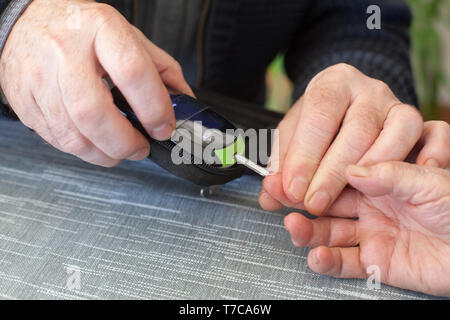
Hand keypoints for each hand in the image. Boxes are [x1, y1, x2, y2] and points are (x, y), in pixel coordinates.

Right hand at [0, 0, 192, 166]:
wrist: (30, 22)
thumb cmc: (82, 29)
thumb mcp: (129, 36)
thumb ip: (162, 70)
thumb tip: (185, 104)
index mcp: (101, 30)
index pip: (133, 73)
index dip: (154, 108)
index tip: (163, 127)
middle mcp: (66, 53)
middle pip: (95, 113)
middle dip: (124, 143)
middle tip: (140, 148)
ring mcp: (41, 78)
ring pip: (73, 136)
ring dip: (105, 154)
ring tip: (119, 149)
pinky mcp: (25, 102)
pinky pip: (57, 140)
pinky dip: (83, 149)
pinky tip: (94, 140)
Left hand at [259, 63, 432, 213]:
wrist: (347, 105)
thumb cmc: (319, 124)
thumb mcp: (293, 139)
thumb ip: (281, 166)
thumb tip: (270, 195)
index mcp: (332, 85)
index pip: (318, 117)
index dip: (304, 157)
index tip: (292, 189)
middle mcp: (368, 90)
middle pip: (356, 130)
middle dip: (333, 173)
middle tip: (314, 202)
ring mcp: (396, 104)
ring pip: (398, 131)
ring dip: (373, 169)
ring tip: (352, 196)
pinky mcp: (418, 121)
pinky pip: (434, 134)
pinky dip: (429, 154)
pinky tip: (404, 176)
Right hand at [284, 162, 449, 296]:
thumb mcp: (431, 182)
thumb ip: (391, 174)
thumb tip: (351, 169)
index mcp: (382, 180)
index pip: (339, 174)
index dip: (314, 172)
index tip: (292, 170)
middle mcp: (372, 205)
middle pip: (327, 202)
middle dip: (300, 198)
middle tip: (275, 195)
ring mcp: (371, 234)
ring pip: (330, 232)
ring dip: (309, 231)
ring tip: (293, 227)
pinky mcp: (375, 262)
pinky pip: (345, 262)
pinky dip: (328, 261)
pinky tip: (317, 256)